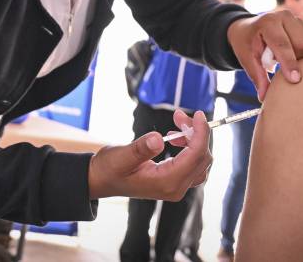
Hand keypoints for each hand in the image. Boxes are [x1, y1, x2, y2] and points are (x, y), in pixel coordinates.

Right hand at [88, 110, 211, 200]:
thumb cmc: (109, 170)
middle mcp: (175, 188)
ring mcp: (176, 187)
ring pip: (200, 161)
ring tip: (177, 124)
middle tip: (178, 115)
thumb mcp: (120, 157)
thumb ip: (140, 149)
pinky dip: (189, 147)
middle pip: (202, 158)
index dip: (201, 133)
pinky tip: (174, 138)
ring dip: (194, 139)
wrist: (101, 180)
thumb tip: (158, 139)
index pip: (195, 156)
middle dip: (196, 133)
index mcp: (166, 182)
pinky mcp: (174, 181)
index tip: (198, 114)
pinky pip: (192, 164)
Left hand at [227, 11, 302, 100]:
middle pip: (302, 44)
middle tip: (283, 68)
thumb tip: (264, 98)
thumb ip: (257, 77)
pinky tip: (294, 57)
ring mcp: (295, 19)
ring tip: (287, 60)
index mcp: (268, 23)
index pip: (282, 45)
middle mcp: (284, 17)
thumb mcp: (247, 60)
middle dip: (297, 61)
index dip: (290, 63)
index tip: (296, 80)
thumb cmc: (246, 44)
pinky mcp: (302, 24)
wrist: (247, 29)